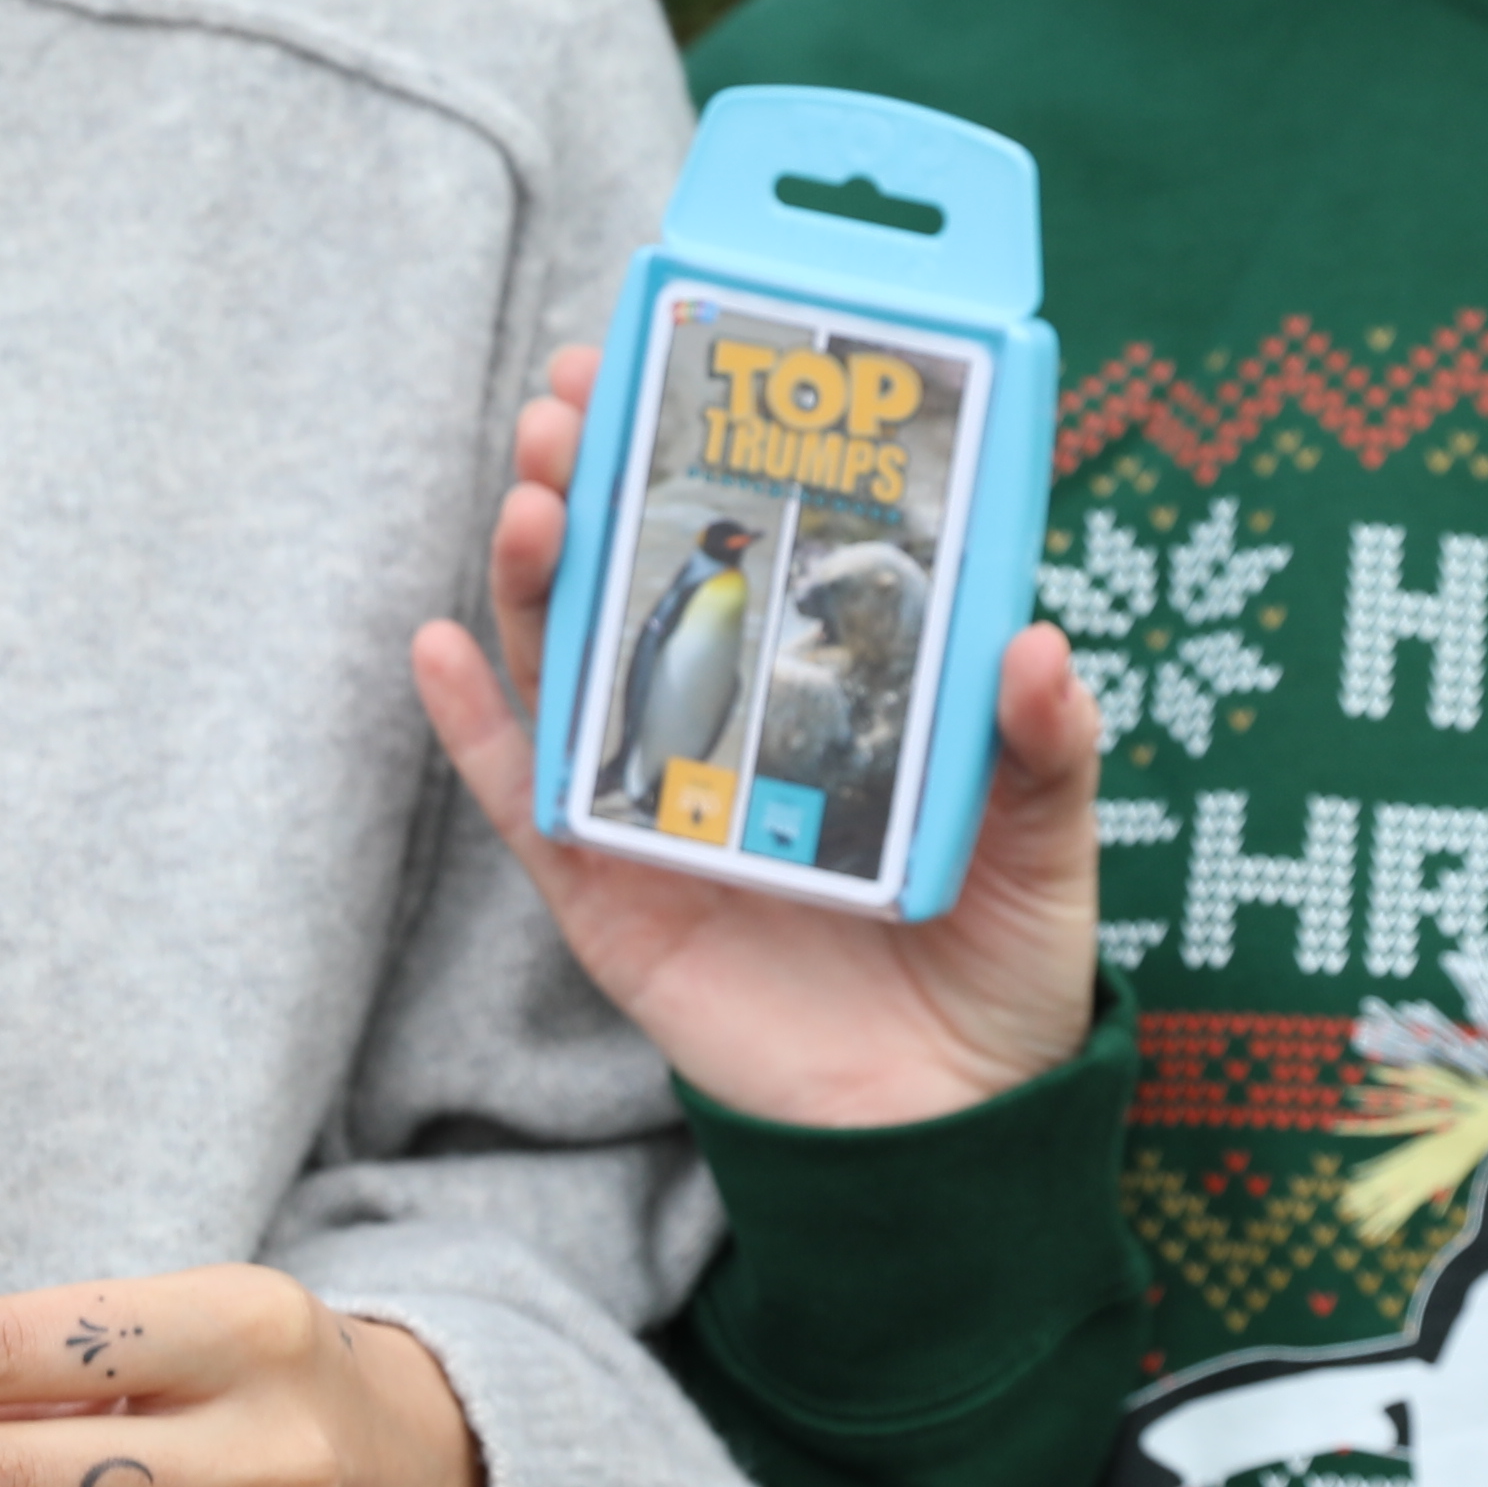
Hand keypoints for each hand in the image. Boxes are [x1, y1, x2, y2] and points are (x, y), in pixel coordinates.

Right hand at [404, 340, 1107, 1129]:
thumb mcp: (1049, 845)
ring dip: (538, 569)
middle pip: (642, 575)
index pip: (758, 540)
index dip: (712, 446)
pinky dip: (474, 726)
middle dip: (603, 473)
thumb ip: (1046, 749)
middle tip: (573, 394)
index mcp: (828, 689)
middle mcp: (730, 725)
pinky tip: (438, 645)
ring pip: (572, 661)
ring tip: (533, 492)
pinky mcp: (609, 895)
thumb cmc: (1001, 968)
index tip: (680, 352)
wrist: (945, 1133)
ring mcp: (658, 801)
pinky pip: (526, 799)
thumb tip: (1036, 643)